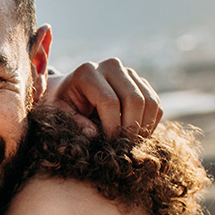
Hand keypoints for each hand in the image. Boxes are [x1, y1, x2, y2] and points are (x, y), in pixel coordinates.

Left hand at [45, 58, 161, 135]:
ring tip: (132, 144)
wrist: (69, 88)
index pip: (109, 101)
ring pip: (149, 101)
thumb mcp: (59, 112)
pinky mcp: (140, 81)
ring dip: (144, 127)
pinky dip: (150, 122)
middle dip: (131, 128)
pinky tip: (138, 136)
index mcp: (87, 72)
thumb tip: (93, 134)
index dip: (113, 126)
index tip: (110, 144)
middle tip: (124, 148)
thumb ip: (75, 121)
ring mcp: (128, 72)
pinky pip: (155, 103)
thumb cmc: (62, 102)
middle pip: (134, 99)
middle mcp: (110, 66)